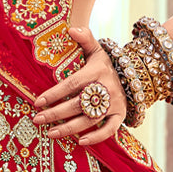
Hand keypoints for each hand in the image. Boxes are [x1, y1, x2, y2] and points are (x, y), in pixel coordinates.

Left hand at [31, 27, 126, 145]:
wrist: (134, 74)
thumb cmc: (106, 65)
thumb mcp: (97, 49)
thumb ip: (85, 38)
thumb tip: (71, 29)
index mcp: (97, 71)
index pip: (72, 84)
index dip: (54, 94)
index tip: (37, 102)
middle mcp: (106, 88)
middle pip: (77, 104)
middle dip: (56, 113)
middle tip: (37, 120)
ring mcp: (114, 103)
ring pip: (89, 119)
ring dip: (69, 128)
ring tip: (50, 133)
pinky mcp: (121, 115)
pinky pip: (109, 130)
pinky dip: (96, 137)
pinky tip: (80, 142)